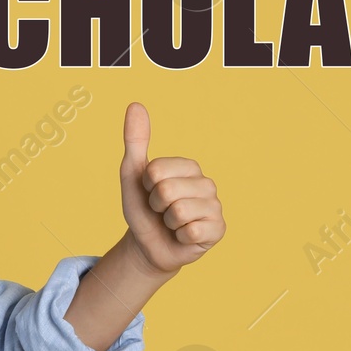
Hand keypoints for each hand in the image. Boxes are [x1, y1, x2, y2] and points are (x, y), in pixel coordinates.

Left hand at [119, 102, 224, 275]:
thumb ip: (136, 140)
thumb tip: (135, 105)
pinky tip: (183, 236)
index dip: (146, 186)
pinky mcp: (217, 230)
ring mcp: (214, 207)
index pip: (156, 171)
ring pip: (179, 211)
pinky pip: (192, 231)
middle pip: (167, 191)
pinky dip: (180, 237)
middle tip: (160, 211)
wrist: (147, 245)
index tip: (150, 192)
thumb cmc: (143, 209)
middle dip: (156, 205)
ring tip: (171, 223)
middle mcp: (206, 183)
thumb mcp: (133, 174)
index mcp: (189, 166)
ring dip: (167, 222)